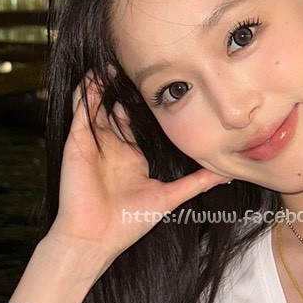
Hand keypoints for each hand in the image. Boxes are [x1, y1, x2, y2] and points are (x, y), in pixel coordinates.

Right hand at [47, 74, 227, 277]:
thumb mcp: (170, 196)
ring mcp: (92, 144)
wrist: (96, 238)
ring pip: (96, 106)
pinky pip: (80, 111)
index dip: (142, 104)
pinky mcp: (77, 143)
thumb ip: (196, 182)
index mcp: (129, 158)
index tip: (158, 85)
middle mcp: (110, 148)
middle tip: (132, 66)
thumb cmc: (128, 223)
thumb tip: (225, 175)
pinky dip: (85, 93)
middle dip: (121, 89)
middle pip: (114, 110)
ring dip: (101, 86)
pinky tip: (92, 76)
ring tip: (110, 64)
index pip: (134, 124)